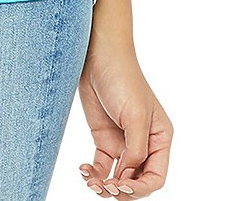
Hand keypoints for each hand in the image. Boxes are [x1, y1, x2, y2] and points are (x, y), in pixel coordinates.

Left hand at [76, 40, 172, 196]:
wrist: (98, 56)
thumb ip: (135, 149)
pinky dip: (94, 175)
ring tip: (92, 182)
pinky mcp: (104, 139)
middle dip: (122, 190)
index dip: (141, 188)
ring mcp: (123, 143)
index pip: (156, 177)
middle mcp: (144, 144)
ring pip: (118, 178)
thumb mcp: (135, 116)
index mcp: (160, 139)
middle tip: (106, 187)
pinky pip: (102, 168)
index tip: (122, 185)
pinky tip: (84, 171)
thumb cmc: (123, 79)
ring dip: (105, 186)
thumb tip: (128, 174)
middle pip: (137, 181)